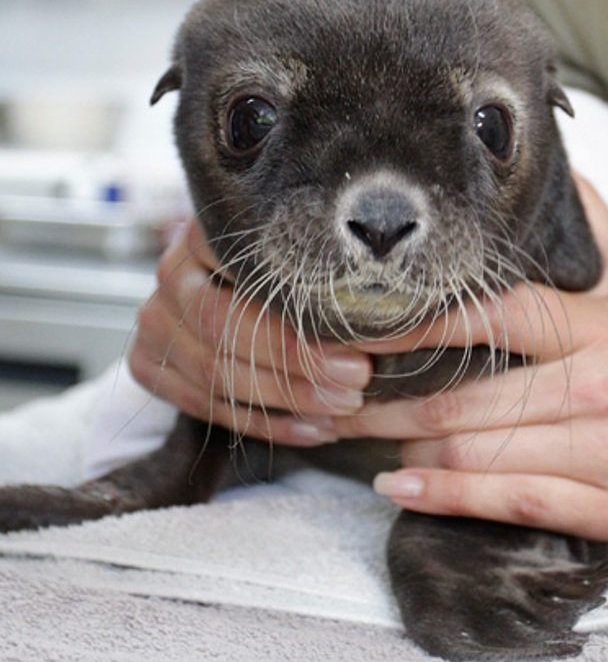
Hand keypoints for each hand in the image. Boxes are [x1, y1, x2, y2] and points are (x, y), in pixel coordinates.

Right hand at [128, 219, 371, 445]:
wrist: (227, 287)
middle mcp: (172, 271)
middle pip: (226, 327)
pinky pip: (204, 405)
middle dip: (296, 366)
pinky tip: (314, 430)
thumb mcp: (307, 253)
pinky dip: (265, 424)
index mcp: (210, 231)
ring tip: (342, 410)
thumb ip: (331, 267)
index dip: (303, 323)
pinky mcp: (148, 362)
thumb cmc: (291, 266)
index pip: (250, 280)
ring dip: (286, 401)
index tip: (363, 353)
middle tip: (355, 386)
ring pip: (215, 372)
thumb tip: (405, 302)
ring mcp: (155, 318)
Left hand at [335, 177, 607, 542]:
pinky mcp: (607, 507)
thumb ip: (599, 228)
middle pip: (467, 391)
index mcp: (597, 327)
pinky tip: (398, 486)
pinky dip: (447, 498)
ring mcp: (600, 450)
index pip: (492, 314)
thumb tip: (561, 165)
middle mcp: (594, 385)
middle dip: (389, 396)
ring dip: (405, 444)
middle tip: (335, 390)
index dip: (419, 321)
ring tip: (354, 433)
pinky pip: (512, 502)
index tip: (363, 324)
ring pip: (479, 449)